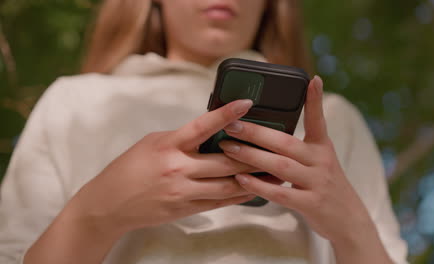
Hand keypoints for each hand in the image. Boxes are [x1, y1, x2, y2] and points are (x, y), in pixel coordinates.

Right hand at [68, 99, 263, 236]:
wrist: (109, 204)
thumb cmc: (129, 167)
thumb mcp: (153, 143)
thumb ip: (182, 138)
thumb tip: (211, 133)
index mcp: (168, 145)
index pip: (202, 126)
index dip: (226, 114)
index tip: (247, 103)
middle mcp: (178, 169)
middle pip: (225, 162)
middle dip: (253, 155)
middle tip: (274, 148)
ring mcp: (183, 192)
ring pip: (227, 185)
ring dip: (252, 178)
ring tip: (273, 171)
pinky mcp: (186, 209)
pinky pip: (219, 202)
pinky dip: (238, 195)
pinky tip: (253, 189)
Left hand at [218, 76, 392, 262]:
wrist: (348, 220)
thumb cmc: (325, 187)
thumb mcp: (320, 162)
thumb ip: (299, 149)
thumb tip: (267, 134)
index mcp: (322, 149)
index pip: (318, 121)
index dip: (315, 101)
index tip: (312, 80)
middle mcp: (321, 162)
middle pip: (286, 143)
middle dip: (256, 132)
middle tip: (231, 123)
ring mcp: (317, 183)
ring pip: (281, 166)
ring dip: (252, 156)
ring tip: (228, 148)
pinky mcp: (311, 204)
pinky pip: (281, 193)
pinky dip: (259, 186)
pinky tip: (240, 179)